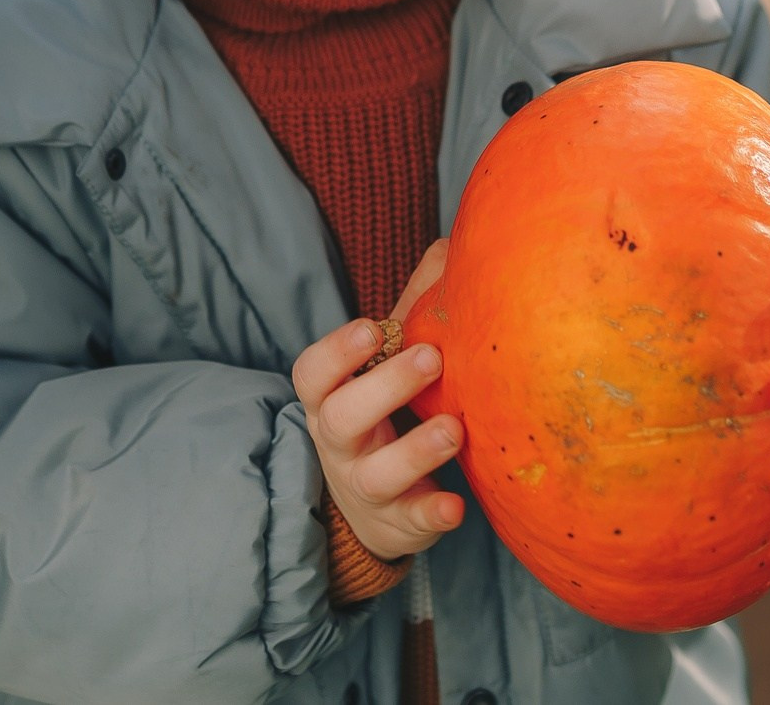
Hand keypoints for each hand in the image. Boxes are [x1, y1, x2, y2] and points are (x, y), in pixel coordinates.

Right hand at [290, 240, 462, 560]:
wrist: (373, 506)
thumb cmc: (383, 413)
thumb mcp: (389, 363)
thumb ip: (415, 308)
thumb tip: (454, 244)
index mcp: (332, 396)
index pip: (312, 373)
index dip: (337, 352)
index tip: (373, 329)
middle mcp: (340, 442)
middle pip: (342, 417)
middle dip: (384, 387)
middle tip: (432, 359)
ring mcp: (366, 487)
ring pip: (376, 474)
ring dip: (415, 450)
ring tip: (455, 428)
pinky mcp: (399, 523)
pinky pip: (412, 523)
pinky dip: (432, 516)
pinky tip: (457, 507)